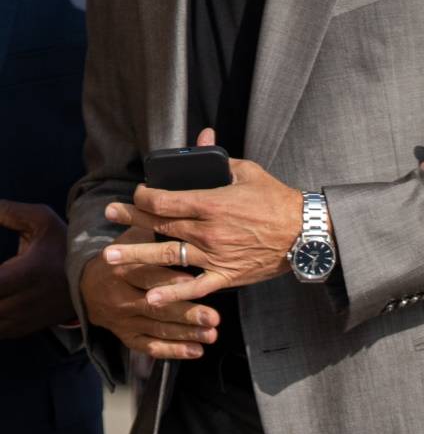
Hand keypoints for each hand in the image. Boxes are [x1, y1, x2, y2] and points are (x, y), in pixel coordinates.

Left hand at [0, 200, 74, 336]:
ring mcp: (22, 319)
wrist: (92, 280)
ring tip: (2, 283)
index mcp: (27, 273)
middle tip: (0, 273)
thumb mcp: (42, 221)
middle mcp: (24, 301)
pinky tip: (2, 298)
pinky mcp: (20, 330)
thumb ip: (11, 213)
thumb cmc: (64, 246)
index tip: (0, 267)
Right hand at [81, 224, 218, 358]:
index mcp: (122, 270)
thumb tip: (173, 206)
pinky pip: (150, 346)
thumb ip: (151, 229)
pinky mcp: (127, 336)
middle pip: (156, 307)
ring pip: (157, 329)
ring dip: (186, 334)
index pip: (147, 276)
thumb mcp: (131, 240)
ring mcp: (124, 320)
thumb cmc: (122, 256)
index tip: (193, 281)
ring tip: (212, 335)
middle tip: (213, 318)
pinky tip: (197, 352)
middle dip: (186, 313)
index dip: (169, 280)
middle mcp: (121, 298)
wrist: (87, 287)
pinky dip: (173, 351)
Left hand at [102, 128, 302, 306]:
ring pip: (167, 255)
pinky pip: (195, 287)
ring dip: (136, 254)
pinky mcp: (225, 275)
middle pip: (160, 224)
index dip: (144, 195)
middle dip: (131, 218)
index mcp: (212, 202)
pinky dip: (173, 293)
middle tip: (109, 214)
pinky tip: (151, 296)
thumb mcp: (249, 172)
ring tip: (110, 256)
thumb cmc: (277, 199)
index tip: (137, 193)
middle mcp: (208, 231)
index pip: (165, 200)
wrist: (304, 233)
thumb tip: (204, 137)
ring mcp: (215, 256)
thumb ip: (220, 158)